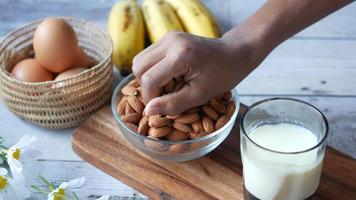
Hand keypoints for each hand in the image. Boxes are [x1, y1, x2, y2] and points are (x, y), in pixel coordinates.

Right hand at [132, 31, 257, 115]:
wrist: (235, 53)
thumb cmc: (223, 75)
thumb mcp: (199, 95)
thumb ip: (172, 104)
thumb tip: (148, 111)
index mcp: (180, 55)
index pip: (148, 79)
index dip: (151, 98)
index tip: (162, 106)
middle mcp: (170, 41)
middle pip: (138, 67)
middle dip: (146, 86)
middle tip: (163, 96)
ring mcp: (168, 36)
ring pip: (140, 60)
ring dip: (148, 77)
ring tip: (166, 86)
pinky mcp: (169, 37)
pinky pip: (149, 55)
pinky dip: (153, 69)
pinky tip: (169, 77)